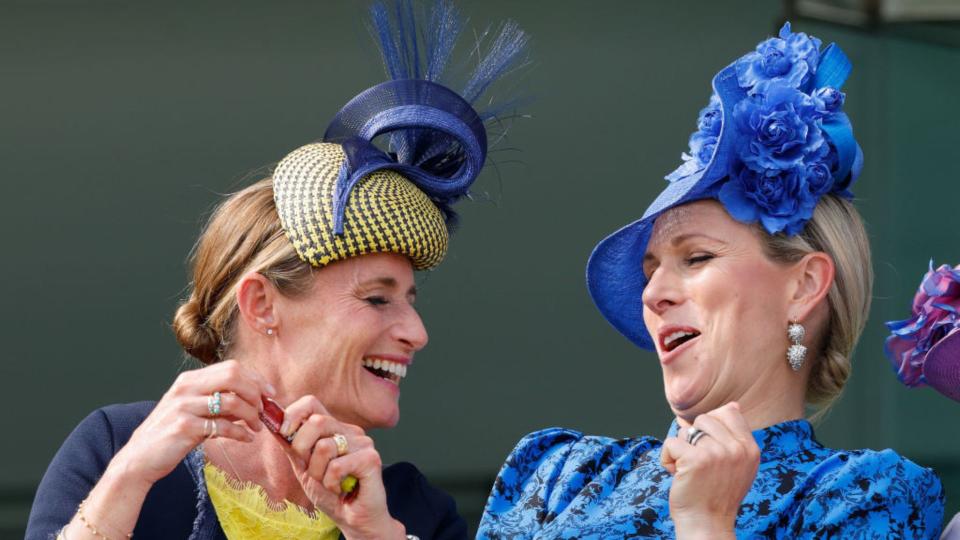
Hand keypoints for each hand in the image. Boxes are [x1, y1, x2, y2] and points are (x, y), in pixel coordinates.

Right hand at [111, 360, 274, 487]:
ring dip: (251, 415)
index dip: (255, 378)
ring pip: (231, 401)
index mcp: (189, 380)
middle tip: (264, 410)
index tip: (269, 393)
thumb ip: (221, 404)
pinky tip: (246, 438)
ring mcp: (183, 407)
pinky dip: (240, 432)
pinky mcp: (184, 427)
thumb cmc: (171, 435)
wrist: (139, 459)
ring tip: (256, 427)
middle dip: (255, 392)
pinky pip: (222, 426)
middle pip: (233, 376)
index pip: (231, 367)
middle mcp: (186, 388)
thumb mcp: (195, 412)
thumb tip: (254, 401)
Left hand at [277, 396, 403, 539]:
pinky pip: (337, 466)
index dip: (293, 414)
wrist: (353, 519)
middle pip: (316, 421)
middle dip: (302, 448)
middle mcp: (350, 431)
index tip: (283, 432)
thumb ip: (292, 446)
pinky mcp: (371, 458)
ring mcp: (363, 443)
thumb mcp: (304, 469)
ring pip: (325, 447)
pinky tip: (341, 488)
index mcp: (334, 429)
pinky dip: (331, 483)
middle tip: (310, 471)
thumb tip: (273, 425)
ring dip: (318, 473)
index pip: (311, 403)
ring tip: (329, 483)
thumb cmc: (331, 494)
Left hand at [660, 402, 759, 538]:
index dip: (711, 426)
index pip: (730, 412)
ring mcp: (718, 453)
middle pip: (704, 419)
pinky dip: (667, 459)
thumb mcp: (737, 465)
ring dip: (680, 449)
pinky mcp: (696, 459)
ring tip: (689, 471)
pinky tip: (677, 475)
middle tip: (698, 465)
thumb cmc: (715, 494)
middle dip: (693, 439)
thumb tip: (731, 405)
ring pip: (685, 431)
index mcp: (750, 449)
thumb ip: (735, 436)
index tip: (709, 450)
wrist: (707, 524)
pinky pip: (670, 443)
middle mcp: (737, 449)